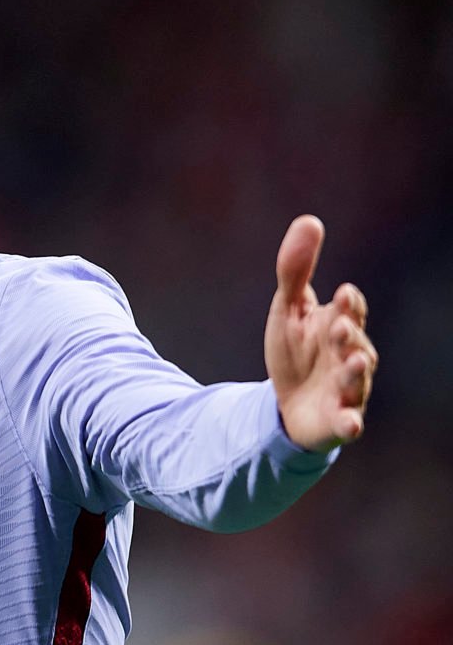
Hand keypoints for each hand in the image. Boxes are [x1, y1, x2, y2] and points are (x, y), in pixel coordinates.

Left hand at [266, 215, 376, 451]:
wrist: (288, 404)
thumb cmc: (296, 351)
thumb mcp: (288, 309)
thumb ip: (295, 270)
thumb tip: (309, 220)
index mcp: (340, 326)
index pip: (349, 310)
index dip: (347, 304)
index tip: (341, 293)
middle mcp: (350, 356)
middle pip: (355, 343)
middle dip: (349, 334)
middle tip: (340, 325)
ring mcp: (347, 389)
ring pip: (357, 380)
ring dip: (355, 371)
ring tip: (350, 360)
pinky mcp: (338, 420)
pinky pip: (349, 423)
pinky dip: (351, 423)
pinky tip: (350, 424)